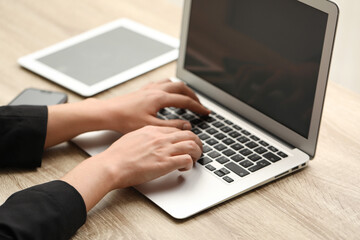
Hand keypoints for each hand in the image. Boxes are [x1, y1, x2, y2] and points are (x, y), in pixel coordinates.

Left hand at [45, 79, 208, 147]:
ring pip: (172, 83)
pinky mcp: (144, 90)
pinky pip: (162, 83)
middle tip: (200, 105)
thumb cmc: (125, 120)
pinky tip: (169, 93)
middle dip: (194, 96)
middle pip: (182, 88)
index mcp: (160, 98)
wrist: (108, 112)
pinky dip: (171, 87)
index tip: (206, 112)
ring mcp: (150, 88)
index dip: (198, 107)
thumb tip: (186, 125)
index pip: (185, 101)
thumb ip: (171, 125)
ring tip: (188, 98)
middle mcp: (156, 90)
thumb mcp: (151, 126)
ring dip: (183, 90)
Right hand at [61, 125, 201, 210]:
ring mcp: (164, 149)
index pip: (177, 129)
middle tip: (198, 149)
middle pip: (189, 134)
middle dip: (197, 142)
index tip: (187, 140)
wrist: (111, 165)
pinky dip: (190, 164)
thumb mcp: (132, 137)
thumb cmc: (117, 155)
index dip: (185, 135)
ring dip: (197, 153)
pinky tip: (184, 168)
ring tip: (195, 159)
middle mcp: (160, 138)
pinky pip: (187, 160)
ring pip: (192, 145)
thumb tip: (151, 141)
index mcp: (152, 130)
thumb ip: (145, 137)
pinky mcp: (165, 163)